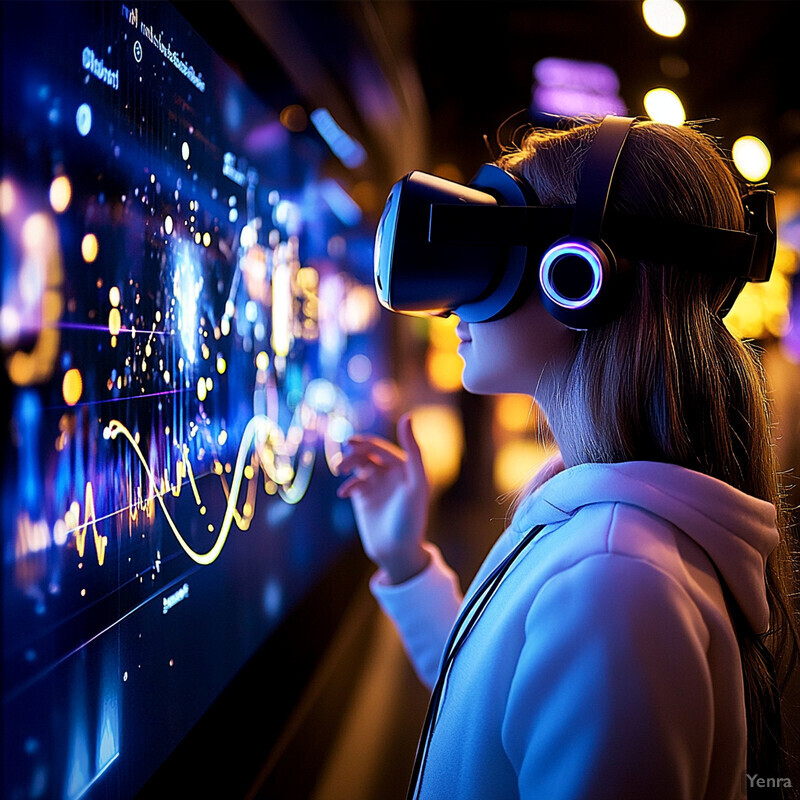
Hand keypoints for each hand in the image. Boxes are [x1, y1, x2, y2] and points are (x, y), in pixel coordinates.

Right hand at [337, 413, 430, 583]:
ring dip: (347, 464)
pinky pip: (353, 483)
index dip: (366, 443)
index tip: (351, 443)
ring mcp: (377, 484)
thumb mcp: (417, 483)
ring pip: (358, 465)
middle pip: (368, 453)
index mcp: (405, 466)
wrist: (397, 551)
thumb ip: (413, 451)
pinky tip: (345, 493)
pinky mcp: (364, 498)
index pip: (382, 448)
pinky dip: (347, 485)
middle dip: (354, 453)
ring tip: (340, 471)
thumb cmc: (411, 518)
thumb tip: (408, 416)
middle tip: (342, 461)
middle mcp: (391, 472)